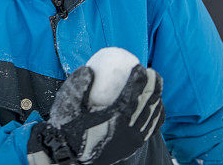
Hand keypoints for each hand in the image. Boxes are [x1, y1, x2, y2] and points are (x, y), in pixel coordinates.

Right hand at [32, 65, 164, 164]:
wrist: (69, 155)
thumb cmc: (67, 128)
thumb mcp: (66, 105)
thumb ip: (78, 86)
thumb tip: (88, 69)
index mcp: (113, 118)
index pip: (132, 95)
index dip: (140, 80)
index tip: (140, 67)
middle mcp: (127, 130)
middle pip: (147, 105)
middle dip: (153, 87)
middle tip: (153, 73)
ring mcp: (132, 139)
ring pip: (151, 117)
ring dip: (156, 100)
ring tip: (156, 86)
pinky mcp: (132, 146)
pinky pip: (149, 129)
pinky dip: (155, 116)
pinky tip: (155, 107)